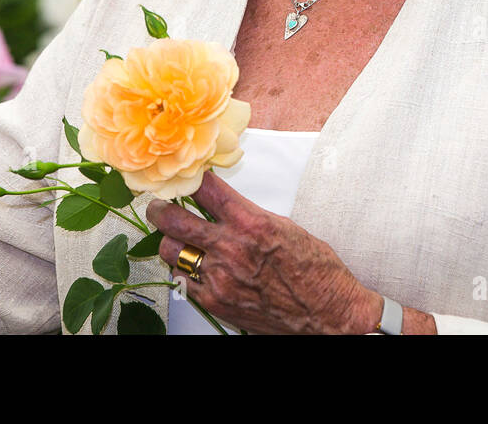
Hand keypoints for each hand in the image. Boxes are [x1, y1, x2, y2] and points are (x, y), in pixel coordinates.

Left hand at [145, 170, 380, 334]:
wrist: (327, 313)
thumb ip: (249, 216)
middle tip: (160, 206)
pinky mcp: (215, 302)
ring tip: (179, 240)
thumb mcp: (285, 227)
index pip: (205, 189)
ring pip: (171, 251)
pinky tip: (197, 268)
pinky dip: (187, 272)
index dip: (190, 178)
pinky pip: (183, 281)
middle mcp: (231, 248)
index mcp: (251, 222)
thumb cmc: (315, 271)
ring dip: (172, 242)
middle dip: (161, 209)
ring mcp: (220, 277)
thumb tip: (226, 206)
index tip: (185, 175)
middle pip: (174, 219)